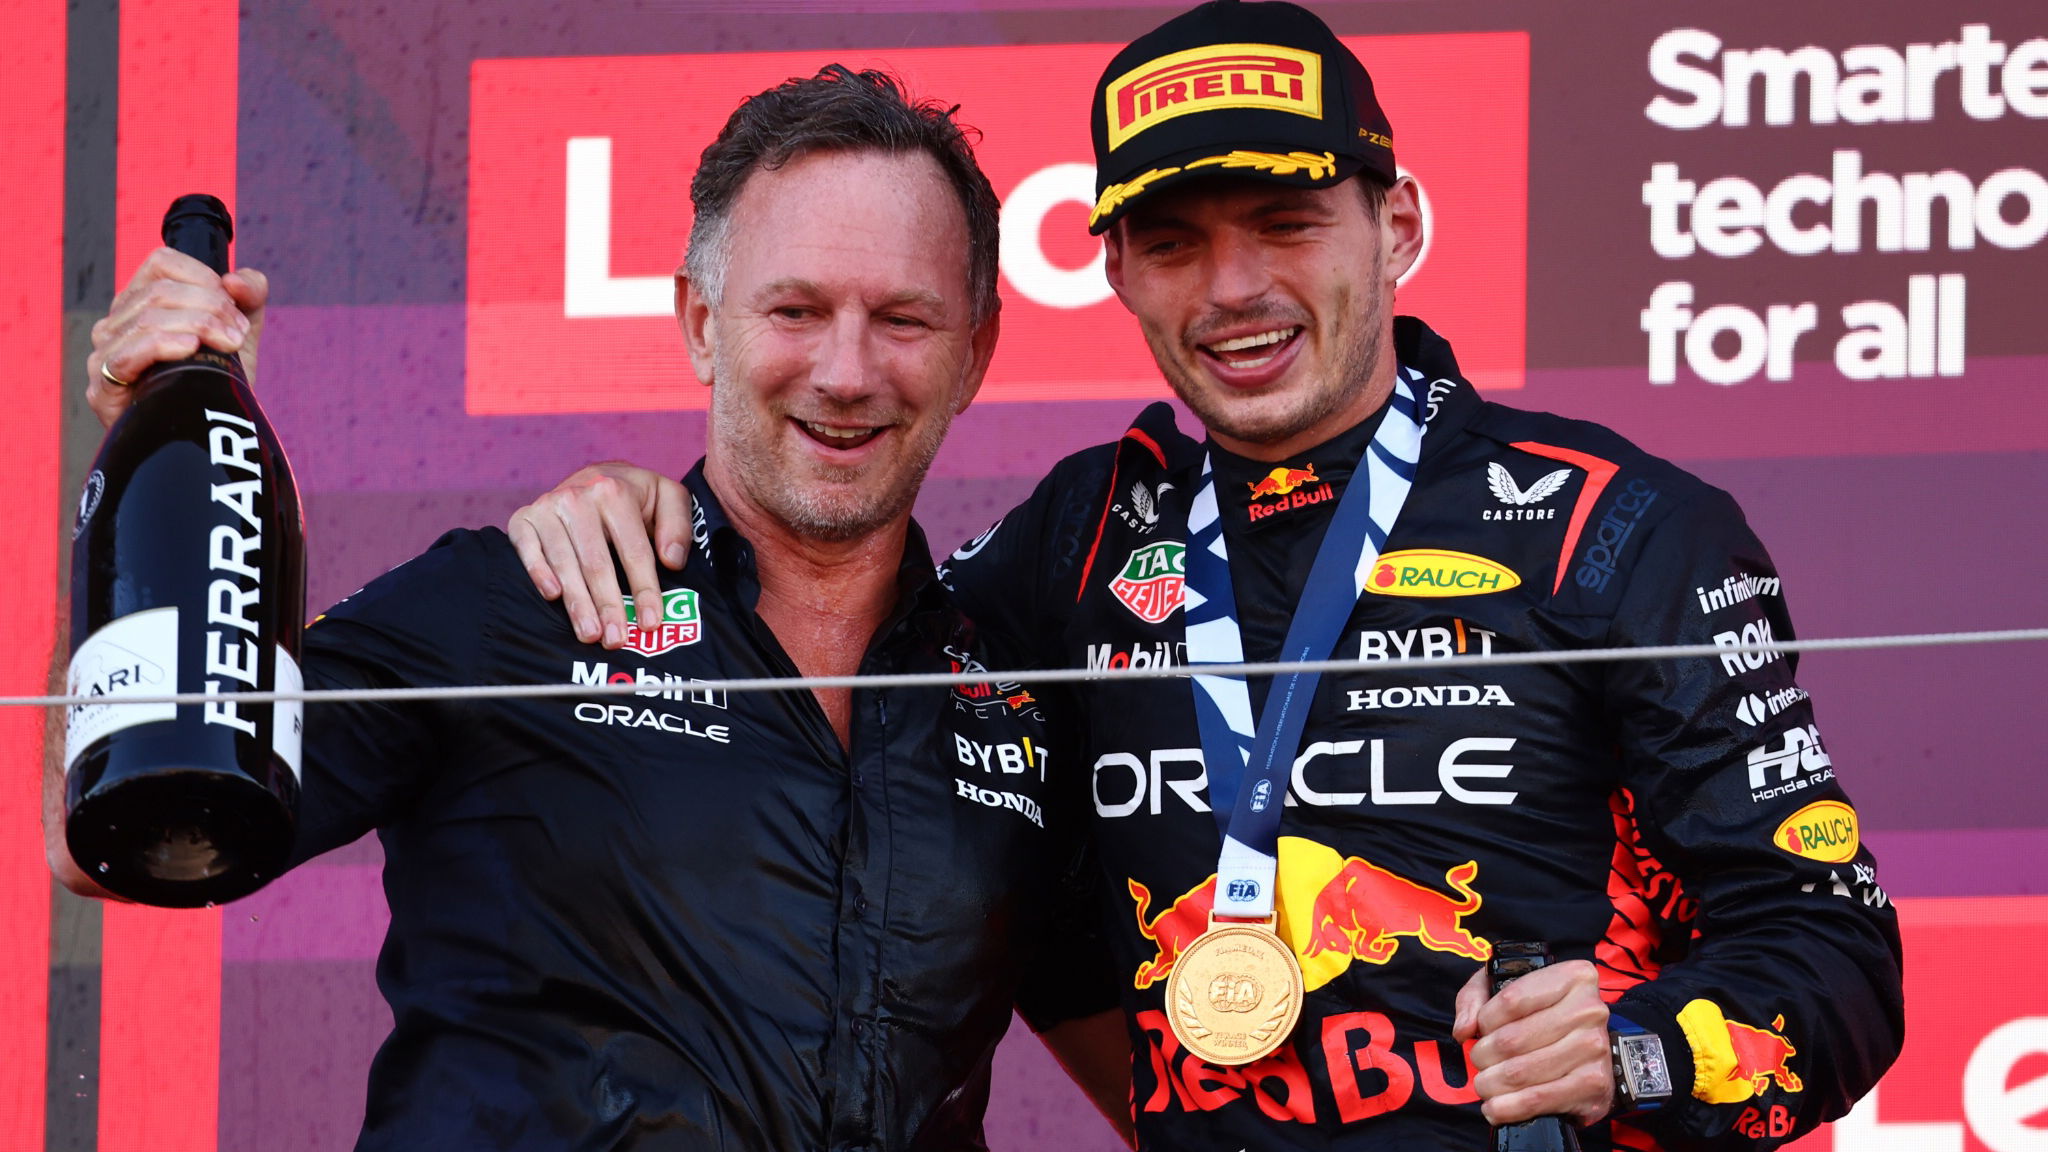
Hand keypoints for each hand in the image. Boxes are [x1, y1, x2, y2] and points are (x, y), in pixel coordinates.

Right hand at [86, 247, 266, 429]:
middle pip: (160, 291)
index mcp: (143, 299)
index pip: (162, 263)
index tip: (235, 308)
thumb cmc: (217, 378)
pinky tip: (192, 349)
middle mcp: (118, 320)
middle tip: (238, 335)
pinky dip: (164, 345)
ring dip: (199, 326)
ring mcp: (106, 352)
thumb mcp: (242, 330)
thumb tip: (235, 279)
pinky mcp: (103, 385)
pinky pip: (127, 353)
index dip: (203, 277)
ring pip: (148, 318)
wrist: (207, 431)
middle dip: (211, 308)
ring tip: (230, 346)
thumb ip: (250, 296)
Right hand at [507, 462, 690, 645]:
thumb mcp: (668, 498)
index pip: (634, 550)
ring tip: (590, 634)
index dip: (644, 589)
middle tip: (616, 639)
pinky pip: (526, 548)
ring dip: (577, 602)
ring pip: (564, 562)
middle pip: (596, 562)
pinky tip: (552, 596)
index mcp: (615, 492)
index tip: (651, 622)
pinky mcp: (523, 518)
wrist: (595, 476)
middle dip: (608, 605)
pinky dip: (538, 572)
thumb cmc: (636, 496)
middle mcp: (578, 497)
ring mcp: (547, 507)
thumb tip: (672, 561)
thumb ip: (678, 526)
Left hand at [1453, 959, 1615, 1127]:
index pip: (1511, 999)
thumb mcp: (1506, 988)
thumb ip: (1476, 997)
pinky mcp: (1593, 1085)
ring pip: (1521, 1072)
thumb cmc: (1543, 1015)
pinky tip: (1495, 1107)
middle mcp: (1589, 1010)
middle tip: (1479, 1061)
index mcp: (1573, 977)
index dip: (1484, 1020)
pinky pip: (1538, 1099)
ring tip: (1484, 1084)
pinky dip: (1508, 1107)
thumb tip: (1464, 1030)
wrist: (1590, 1051)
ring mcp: (1594, 1049)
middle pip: (1513, 1039)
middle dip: (1483, 1055)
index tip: (1480, 1030)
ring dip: (1491, 1083)